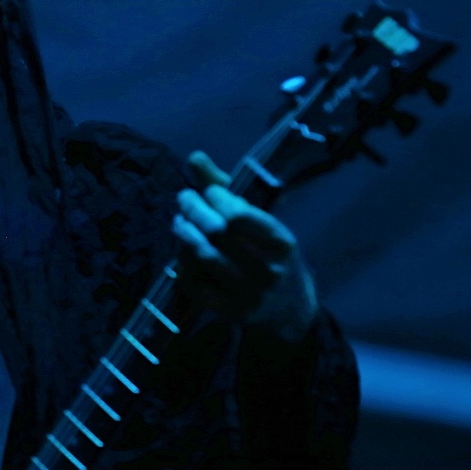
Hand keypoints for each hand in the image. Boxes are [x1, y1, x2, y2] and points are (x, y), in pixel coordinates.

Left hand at [172, 151, 318, 341]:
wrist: (290, 309)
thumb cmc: (272, 255)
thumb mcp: (262, 222)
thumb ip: (227, 189)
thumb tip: (194, 156)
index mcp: (282, 243)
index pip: (238, 215)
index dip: (215, 198)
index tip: (207, 192)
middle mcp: (268, 270)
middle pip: (217, 234)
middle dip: (193, 210)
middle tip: (184, 199)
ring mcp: (249, 295)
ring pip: (203, 258)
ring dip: (184, 235)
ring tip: (180, 222)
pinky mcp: (230, 312)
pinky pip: (195, 285)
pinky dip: (182, 265)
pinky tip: (182, 253)